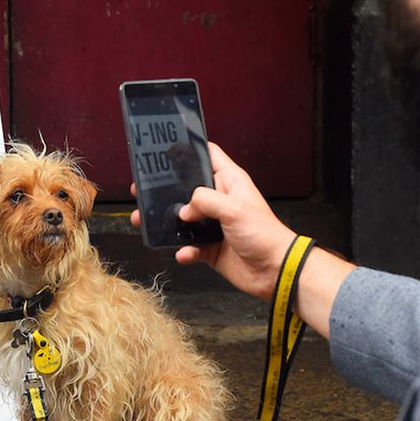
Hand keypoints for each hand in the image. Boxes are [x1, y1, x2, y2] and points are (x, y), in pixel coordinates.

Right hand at [131, 143, 294, 299]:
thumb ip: (204, 201)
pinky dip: (183, 250)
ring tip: (147, 222)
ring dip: (167, 223)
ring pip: (183, 219)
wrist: (275, 270)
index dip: (190, 150)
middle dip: (166, 191)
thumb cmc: (265, 235)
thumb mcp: (234, 208)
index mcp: (229, 182)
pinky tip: (183, 252)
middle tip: (144, 190)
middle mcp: (220, 201)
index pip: (208, 156)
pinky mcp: (211, 247)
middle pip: (187, 189)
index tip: (167, 150)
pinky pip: (189, 247)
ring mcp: (214, 224)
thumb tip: (183, 208)